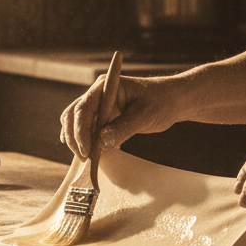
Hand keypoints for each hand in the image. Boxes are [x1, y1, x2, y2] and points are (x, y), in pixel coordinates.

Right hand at [60, 74, 180, 157]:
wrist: (172, 101)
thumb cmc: (161, 102)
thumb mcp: (144, 116)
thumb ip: (122, 128)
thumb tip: (101, 143)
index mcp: (105, 87)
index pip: (83, 108)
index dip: (80, 130)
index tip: (86, 150)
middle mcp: (97, 94)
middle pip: (73, 115)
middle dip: (74, 137)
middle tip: (84, 158)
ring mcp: (98, 105)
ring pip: (75, 122)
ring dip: (77, 140)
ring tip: (87, 158)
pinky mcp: (102, 116)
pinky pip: (86, 128)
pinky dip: (85, 141)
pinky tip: (91, 153)